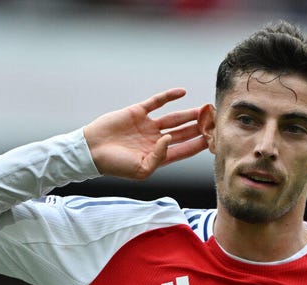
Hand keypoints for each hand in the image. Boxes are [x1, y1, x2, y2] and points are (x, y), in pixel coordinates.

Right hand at [81, 88, 206, 179]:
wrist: (91, 150)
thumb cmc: (115, 165)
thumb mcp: (141, 169)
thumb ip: (159, 157)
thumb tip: (171, 139)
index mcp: (158, 156)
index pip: (184, 150)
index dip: (199, 144)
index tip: (214, 139)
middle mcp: (155, 140)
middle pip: (183, 133)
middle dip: (199, 128)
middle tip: (215, 121)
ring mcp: (147, 126)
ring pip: (174, 118)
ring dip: (189, 114)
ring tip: (204, 109)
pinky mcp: (137, 112)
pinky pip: (156, 102)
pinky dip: (169, 97)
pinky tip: (182, 92)